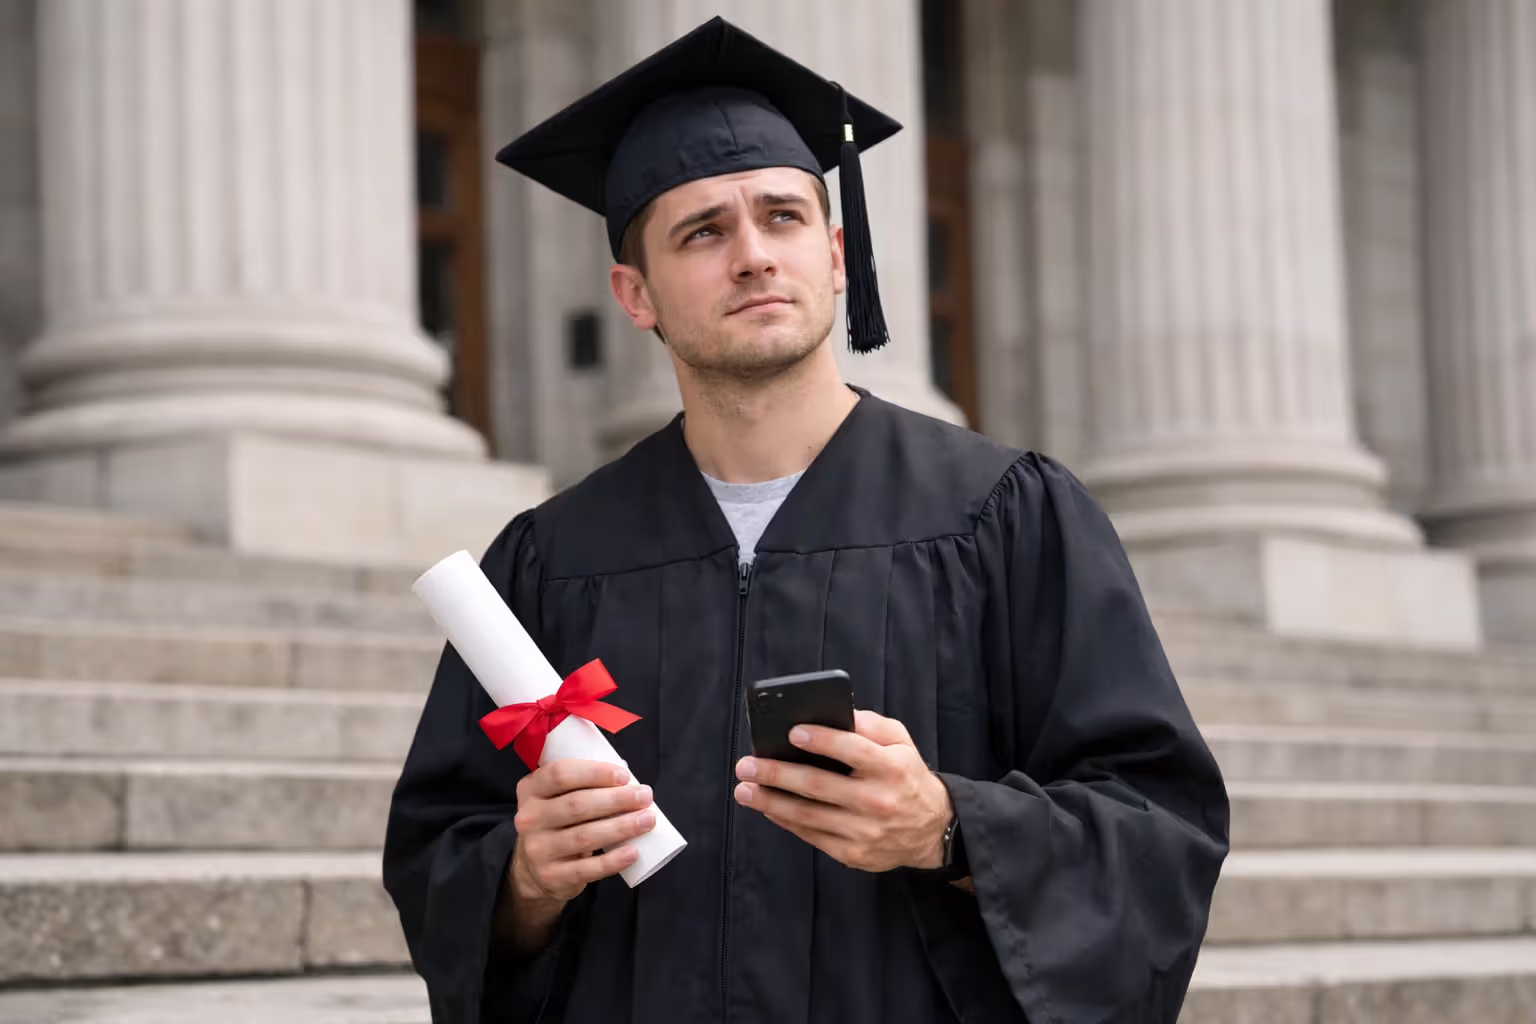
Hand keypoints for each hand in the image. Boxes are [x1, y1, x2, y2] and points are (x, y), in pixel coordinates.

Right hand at [509, 759, 655, 904]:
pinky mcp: (551, 876)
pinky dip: (612, 860)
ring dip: (621, 827)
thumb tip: (628, 782)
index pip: (560, 774)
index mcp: (531, 789)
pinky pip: (586, 869)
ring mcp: (538, 849)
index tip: (624, 776)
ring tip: (647, 820)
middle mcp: (529, 818)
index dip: (595, 772)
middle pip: (576, 804)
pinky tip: (632, 852)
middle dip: (616, 799)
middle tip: (644, 797)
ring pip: (584, 836)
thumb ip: (582, 785)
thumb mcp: (557, 797)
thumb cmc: (558, 823)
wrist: (534, 869)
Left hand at [733, 709, 952, 872]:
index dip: (822, 741)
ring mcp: (865, 832)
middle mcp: (878, 801)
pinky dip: (786, 821)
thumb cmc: (907, 776)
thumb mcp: (901, 742)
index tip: (792, 732)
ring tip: (744, 790)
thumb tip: (836, 713)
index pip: (853, 750)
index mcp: (892, 768)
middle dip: (777, 774)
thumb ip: (871, 724)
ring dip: (770, 802)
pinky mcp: (854, 854)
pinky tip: (768, 808)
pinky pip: (812, 836)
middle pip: (819, 786)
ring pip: (808, 816)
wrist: (932, 829)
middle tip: (746, 765)